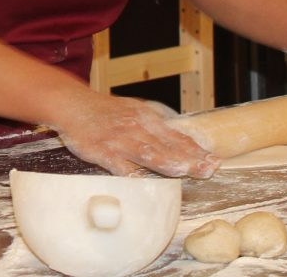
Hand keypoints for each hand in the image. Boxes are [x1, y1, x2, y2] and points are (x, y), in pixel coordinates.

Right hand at [50, 90, 219, 178]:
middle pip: (166, 146)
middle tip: (209, 169)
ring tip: (182, 170)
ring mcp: (118, 139)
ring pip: (146, 152)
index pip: (176, 136)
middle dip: (189, 158)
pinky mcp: (100, 150)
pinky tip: (141, 182)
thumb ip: (156, 129)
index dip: (196, 150)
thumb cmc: (104, 112)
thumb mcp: (134, 112)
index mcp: (146, 118)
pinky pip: (117, 163)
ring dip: (165, 162)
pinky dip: (130, 172)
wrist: (71, 103)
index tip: (215, 160)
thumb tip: (183, 145)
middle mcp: (136, 127)